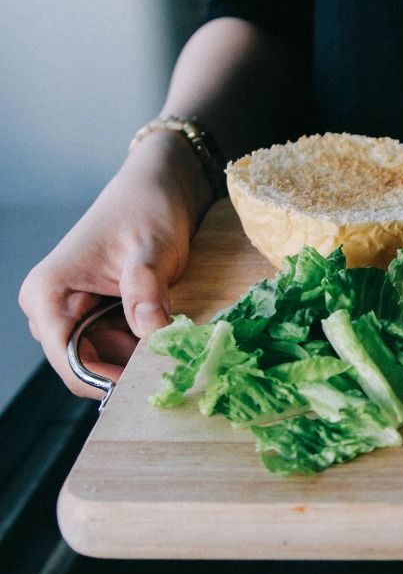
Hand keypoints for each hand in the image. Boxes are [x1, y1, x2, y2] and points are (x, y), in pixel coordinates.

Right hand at [19, 133, 210, 397]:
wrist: (159, 186)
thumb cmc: (147, 208)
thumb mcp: (150, 251)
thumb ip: (146, 293)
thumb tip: (152, 336)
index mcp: (48, 294)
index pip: (70, 363)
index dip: (110, 382)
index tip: (155, 388)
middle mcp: (53, 310)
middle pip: (88, 368)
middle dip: (132, 375)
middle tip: (179, 376)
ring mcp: (76, 314)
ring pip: (108, 362)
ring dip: (143, 364)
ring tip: (183, 359)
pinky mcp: (101, 314)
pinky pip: (121, 348)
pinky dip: (147, 350)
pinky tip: (175, 345)